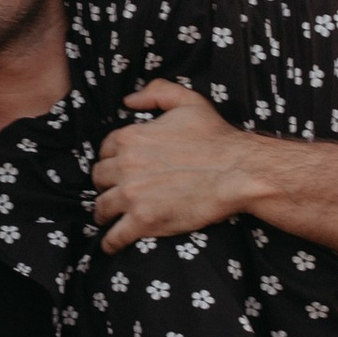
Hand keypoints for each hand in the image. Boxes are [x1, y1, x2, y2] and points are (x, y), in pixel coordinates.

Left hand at [90, 79, 260, 251]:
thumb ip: (156, 92)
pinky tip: (111, 244)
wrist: (237, 171)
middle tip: (114, 192)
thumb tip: (128, 100)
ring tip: (108, 217)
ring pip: (102, 207)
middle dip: (106, 185)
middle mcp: (125, 165)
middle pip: (100, 178)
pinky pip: (115, 235)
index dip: (112, 159)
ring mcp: (132, 195)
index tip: (119, 168)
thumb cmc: (216, 137)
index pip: (106, 150)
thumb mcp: (187, 101)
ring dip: (104, 212)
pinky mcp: (143, 220)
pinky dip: (111, 241)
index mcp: (130, 137)